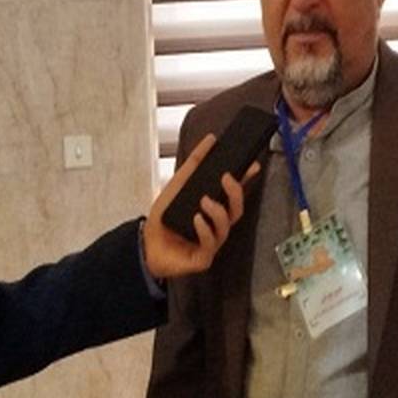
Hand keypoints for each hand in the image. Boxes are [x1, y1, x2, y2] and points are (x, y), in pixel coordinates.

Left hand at [142, 134, 260, 278]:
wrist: (145, 244)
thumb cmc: (164, 217)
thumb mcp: (177, 185)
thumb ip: (194, 163)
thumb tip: (209, 140)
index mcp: (213, 208)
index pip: (234, 193)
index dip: (245, 179)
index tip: (252, 165)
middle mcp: (216, 225)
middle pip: (236, 209)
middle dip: (235, 193)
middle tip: (226, 178)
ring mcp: (212, 242)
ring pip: (226, 226)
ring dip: (217, 211)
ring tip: (204, 201)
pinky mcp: (203, 258)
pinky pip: (210, 244)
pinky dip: (205, 229)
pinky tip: (197, 220)